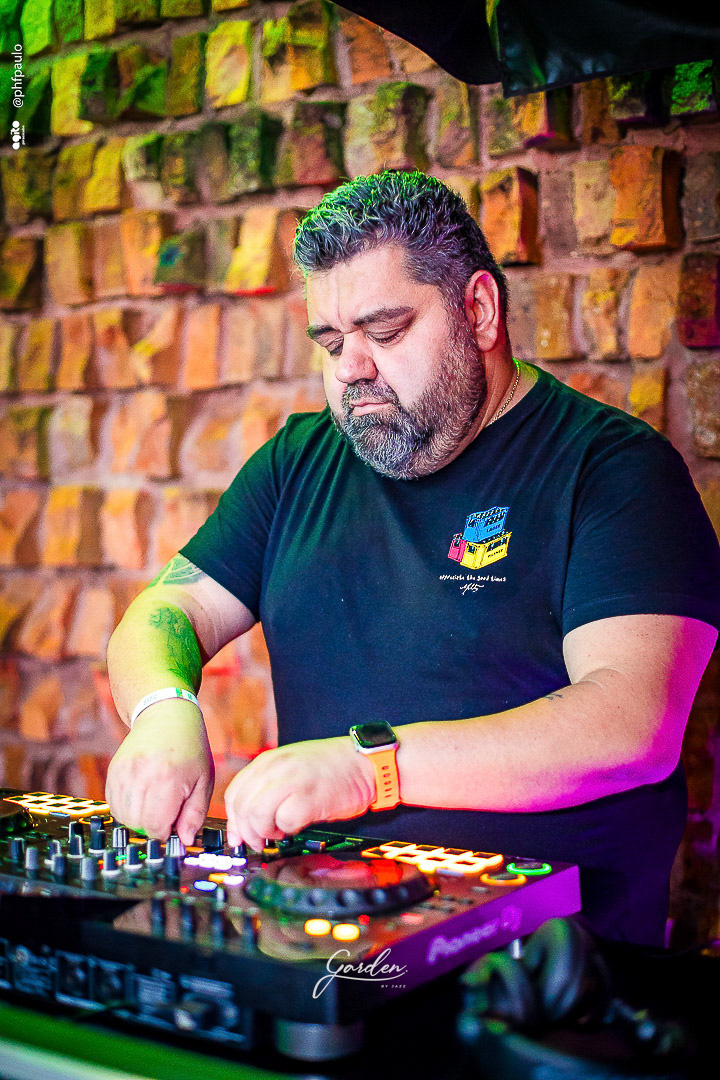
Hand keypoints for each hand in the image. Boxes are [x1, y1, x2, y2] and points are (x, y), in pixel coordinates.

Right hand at [105, 701, 213, 845]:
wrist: (166, 715)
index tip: (175, 823)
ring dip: (138, 818)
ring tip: (155, 801)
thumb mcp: (203, 781)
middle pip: (137, 824)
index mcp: (167, 779)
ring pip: (122, 816)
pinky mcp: (113, 770)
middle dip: (152, 825)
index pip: (155, 826)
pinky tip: (142, 795)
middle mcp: (141, 775)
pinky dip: (126, 807)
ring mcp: (123, 772)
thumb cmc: (191, 749)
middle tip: (167, 810)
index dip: (166, 832)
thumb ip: (195, 814)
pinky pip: (112, 804)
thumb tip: (184, 841)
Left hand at [224, 737, 375, 850]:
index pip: (235, 794)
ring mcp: (292, 780)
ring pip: (256, 813)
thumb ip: (268, 788)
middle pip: (242, 806)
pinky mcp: (310, 796)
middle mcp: (277, 767)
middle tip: (261, 841)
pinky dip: (288, 829)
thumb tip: (246, 822)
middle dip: (247, 832)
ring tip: (280, 833)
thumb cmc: (332, 769)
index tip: (239, 837)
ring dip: (265, 832)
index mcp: (269, 761)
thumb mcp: (292, 768)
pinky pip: (285, 820)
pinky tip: (297, 826)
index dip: (234, 820)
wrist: (366, 763)